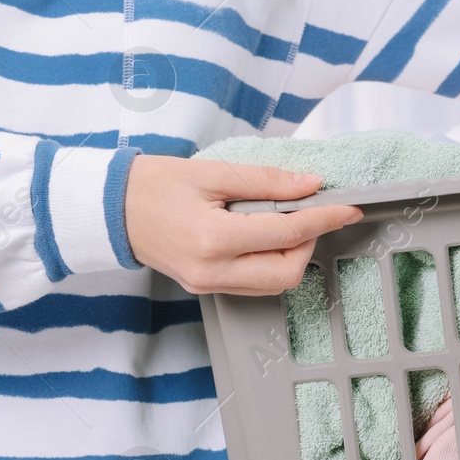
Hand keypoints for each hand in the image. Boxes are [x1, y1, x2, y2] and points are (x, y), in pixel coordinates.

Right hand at [124, 155, 362, 295]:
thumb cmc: (154, 185)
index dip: (325, 218)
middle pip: (287, 271)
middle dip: (310, 242)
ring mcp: (208, 284)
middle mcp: (212, 270)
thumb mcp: (212, 172)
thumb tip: (311, 185)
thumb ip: (266, 181)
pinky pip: (253, 284)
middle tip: (312, 212)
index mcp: (214, 239)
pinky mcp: (204, 287)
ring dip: (293, 255)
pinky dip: (271, 262)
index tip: (348, 207)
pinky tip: (268, 237)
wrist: (110, 209)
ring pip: (274, 283)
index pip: (287, 232)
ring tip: (288, 222)